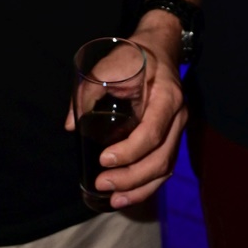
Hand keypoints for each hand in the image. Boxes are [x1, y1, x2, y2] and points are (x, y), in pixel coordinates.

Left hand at [65, 17, 184, 207]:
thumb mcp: (108, 65)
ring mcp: (178, 127)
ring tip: (114, 200)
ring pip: (165, 168)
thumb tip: (69, 126)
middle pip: (160, 158)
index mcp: (166, 96)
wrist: (158, 47)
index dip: (129, 152)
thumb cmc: (131, 56)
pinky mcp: (172, 136)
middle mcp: (178, 115)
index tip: (103, 159)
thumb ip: (88, 91)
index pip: (152, 133)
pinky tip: (128, 195)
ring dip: (139, 188)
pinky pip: (165, 166)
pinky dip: (147, 185)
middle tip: (102, 184)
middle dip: (131, 178)